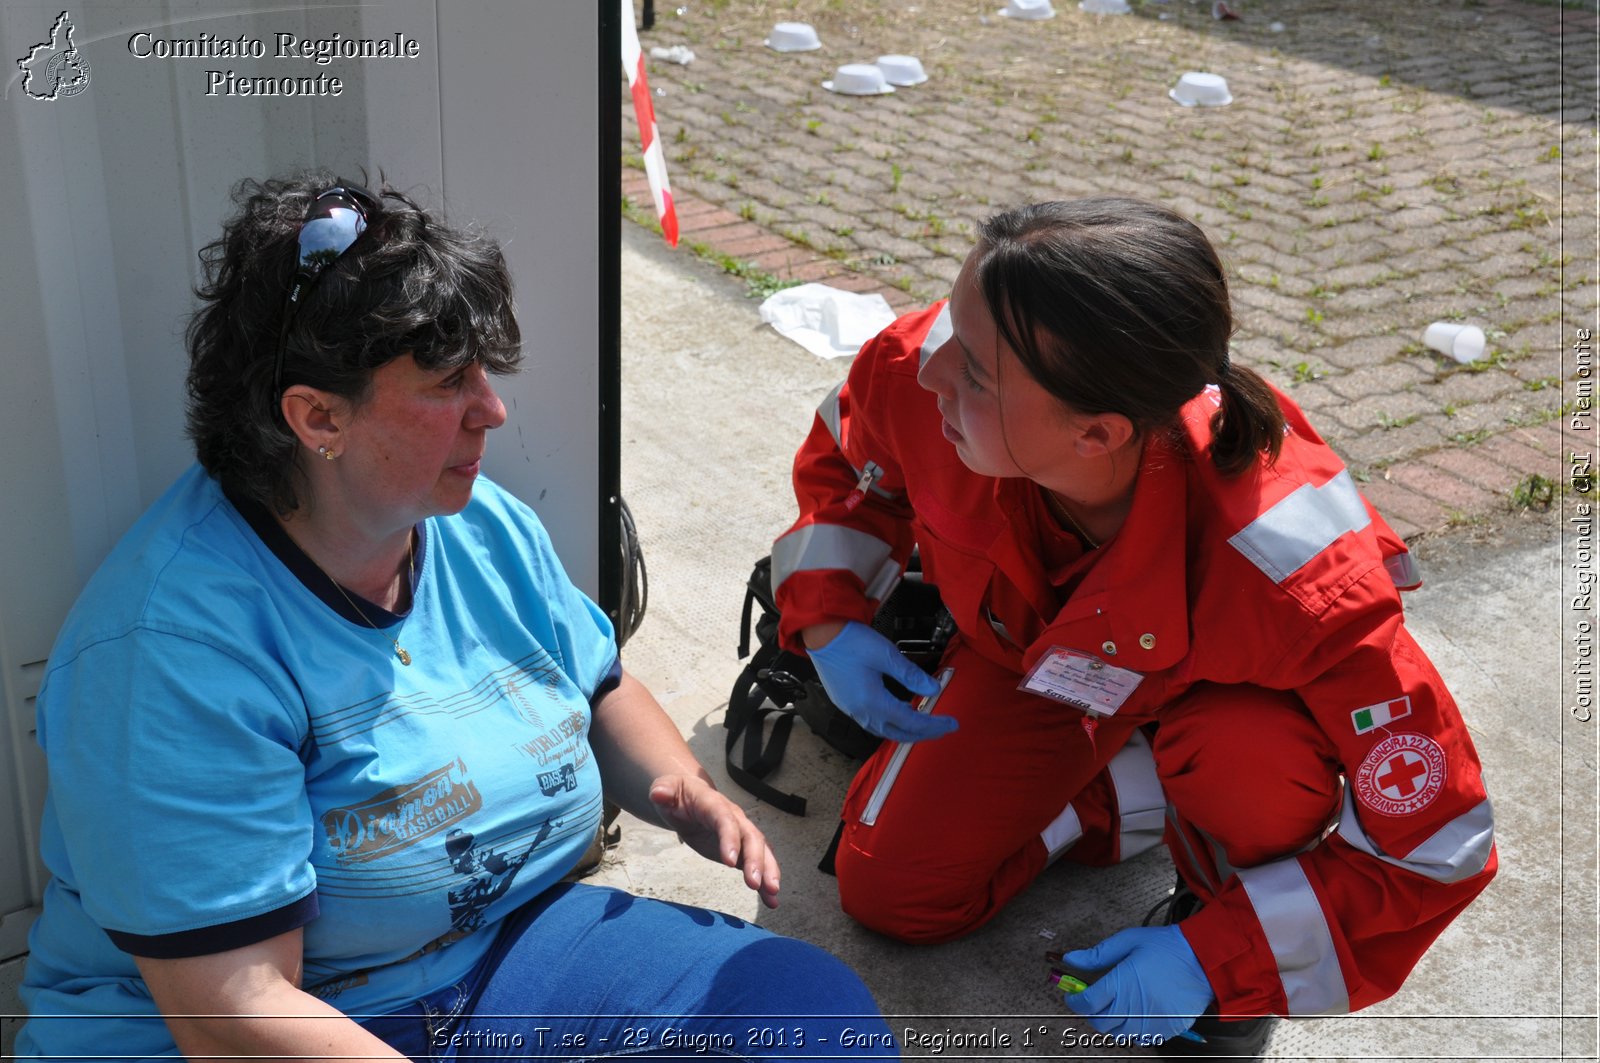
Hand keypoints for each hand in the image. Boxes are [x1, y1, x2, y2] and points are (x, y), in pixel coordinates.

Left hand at [648, 774, 780, 908]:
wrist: (690, 796)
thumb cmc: (678, 794)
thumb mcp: (666, 788)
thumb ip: (663, 791)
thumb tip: (658, 793)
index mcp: (714, 804)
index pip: (725, 820)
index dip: (730, 838)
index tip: (730, 862)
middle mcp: (734, 818)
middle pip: (751, 837)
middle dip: (756, 860)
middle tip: (755, 884)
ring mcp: (741, 834)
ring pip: (761, 851)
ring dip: (768, 872)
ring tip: (772, 894)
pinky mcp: (741, 850)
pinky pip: (758, 865)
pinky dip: (765, 882)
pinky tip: (771, 901)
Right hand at [805, 621, 956, 742]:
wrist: (820, 634)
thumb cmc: (851, 641)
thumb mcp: (887, 655)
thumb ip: (911, 675)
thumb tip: (932, 689)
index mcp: (873, 702)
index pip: (911, 722)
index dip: (934, 725)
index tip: (952, 724)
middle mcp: (861, 712)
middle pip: (898, 733)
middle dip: (923, 734)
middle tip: (941, 727)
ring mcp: (851, 710)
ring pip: (884, 731)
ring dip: (906, 730)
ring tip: (923, 722)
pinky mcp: (846, 703)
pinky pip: (872, 723)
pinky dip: (890, 723)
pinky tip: (898, 712)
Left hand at [1058, 925, 1213, 1044]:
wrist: (1204, 960)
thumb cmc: (1166, 947)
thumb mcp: (1128, 941)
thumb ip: (1097, 954)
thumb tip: (1071, 959)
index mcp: (1122, 982)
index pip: (1087, 1002)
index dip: (1075, 1001)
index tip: (1073, 996)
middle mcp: (1134, 1006)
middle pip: (1100, 1022)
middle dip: (1091, 1013)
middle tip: (1093, 1001)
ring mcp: (1151, 1021)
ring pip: (1118, 1034)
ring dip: (1110, 1023)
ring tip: (1115, 1007)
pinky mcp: (1165, 1030)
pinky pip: (1139, 1039)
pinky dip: (1131, 1030)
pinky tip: (1134, 1014)